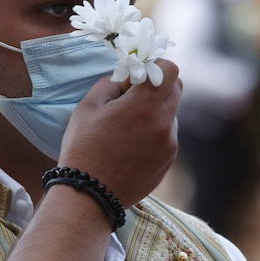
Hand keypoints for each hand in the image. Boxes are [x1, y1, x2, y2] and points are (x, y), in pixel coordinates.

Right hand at [57, 59, 180, 205]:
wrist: (90, 194)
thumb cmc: (84, 148)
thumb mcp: (88, 106)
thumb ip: (111, 83)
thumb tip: (128, 78)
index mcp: (144, 105)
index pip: (170, 69)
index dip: (156, 66)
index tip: (139, 75)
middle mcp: (164, 123)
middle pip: (176, 90)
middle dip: (157, 87)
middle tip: (132, 98)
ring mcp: (169, 144)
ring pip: (170, 114)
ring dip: (155, 113)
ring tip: (126, 129)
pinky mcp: (168, 161)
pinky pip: (167, 136)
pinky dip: (154, 134)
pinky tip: (130, 147)